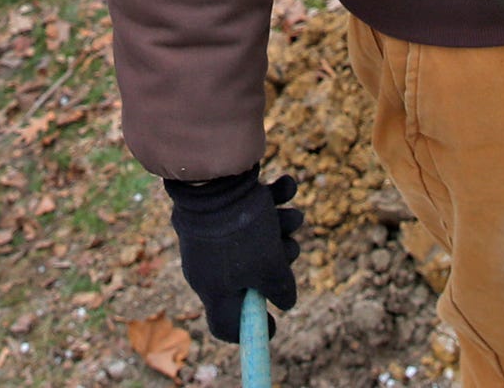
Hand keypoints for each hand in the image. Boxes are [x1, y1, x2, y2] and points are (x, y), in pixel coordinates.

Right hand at [166, 172, 302, 343]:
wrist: (215, 174)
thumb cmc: (241, 229)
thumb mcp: (270, 267)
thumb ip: (282, 290)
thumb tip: (286, 302)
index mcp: (214, 288)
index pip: (225, 324)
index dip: (251, 327)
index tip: (274, 322)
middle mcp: (210, 264)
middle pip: (251, 277)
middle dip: (279, 261)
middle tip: (290, 247)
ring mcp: (214, 234)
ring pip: (257, 240)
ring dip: (282, 226)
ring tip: (293, 214)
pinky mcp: (218, 206)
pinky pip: (250, 210)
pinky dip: (272, 199)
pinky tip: (287, 185)